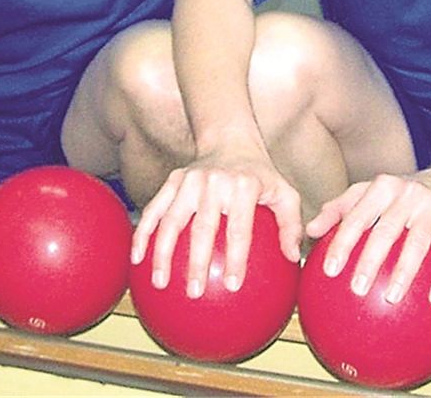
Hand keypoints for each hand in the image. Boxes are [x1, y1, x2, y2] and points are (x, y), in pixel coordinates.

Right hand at [131, 147, 302, 297]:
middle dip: (196, 261)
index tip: (234, 285)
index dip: (237, 257)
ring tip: (160, 282)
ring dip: (162, 252)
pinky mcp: (173, 180)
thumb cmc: (260, 174)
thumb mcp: (284, 192)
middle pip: (202, 227)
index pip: (239, 228)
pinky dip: (143, 233)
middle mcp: (214, 182)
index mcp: (243, 186)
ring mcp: (189, 180)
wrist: (229, 138)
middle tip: (194, 292)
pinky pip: (154, 209)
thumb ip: (291, 225)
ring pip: (171, 219)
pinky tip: (136, 258)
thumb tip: (294, 258)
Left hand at [305, 168, 430, 306]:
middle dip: (369, 260)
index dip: (342, 242)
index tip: (330, 269)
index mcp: (381, 187)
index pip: (356, 217)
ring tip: (390, 297)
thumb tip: (309, 231)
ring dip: (404, 273)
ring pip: (416, 244)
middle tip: (356, 288)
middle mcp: (406, 194)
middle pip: (385, 231)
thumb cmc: (399, 195)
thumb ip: (338, 210)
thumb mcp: (368, 193)